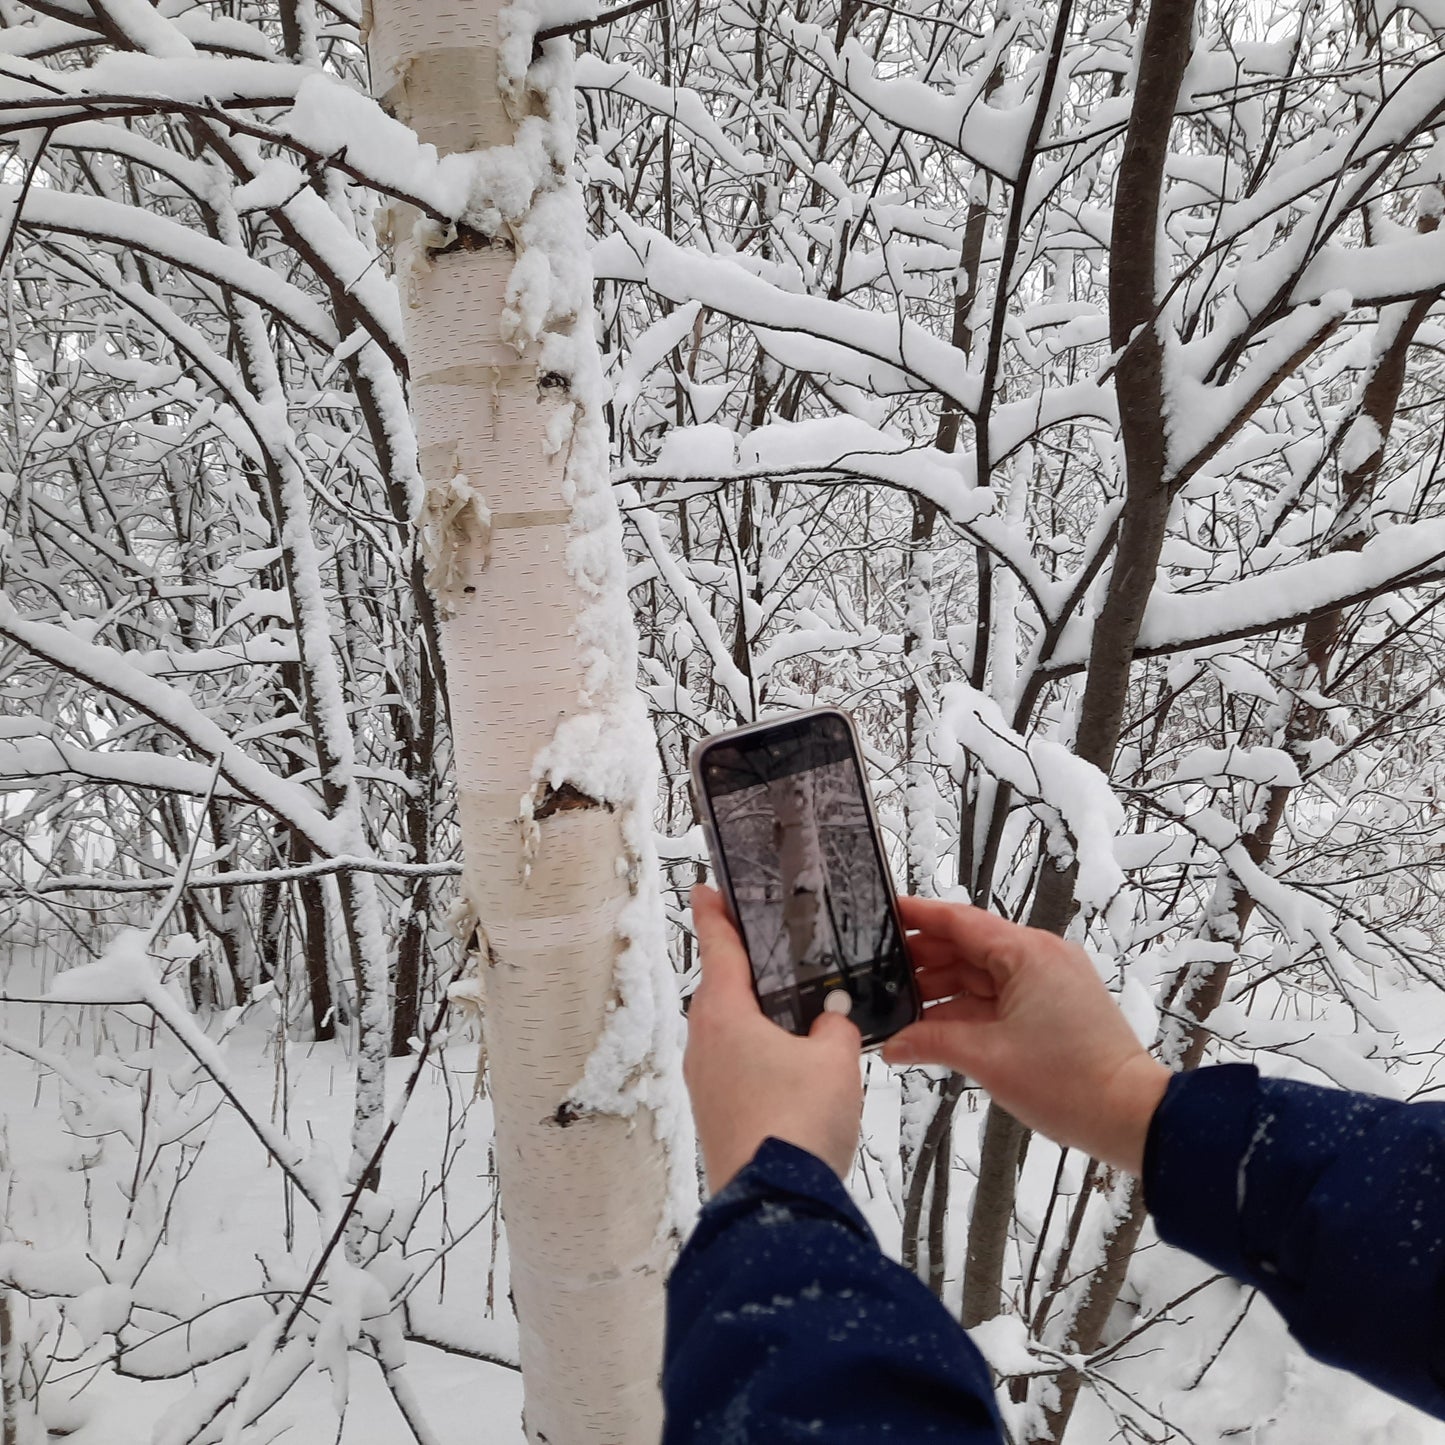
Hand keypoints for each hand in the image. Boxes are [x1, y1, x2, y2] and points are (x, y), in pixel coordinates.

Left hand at [685, 884, 863, 1191]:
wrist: (776, 1205)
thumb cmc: (799, 1120)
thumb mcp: (835, 1059)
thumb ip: (836, 1025)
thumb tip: (832, 1018)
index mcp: (724, 1014)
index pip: (719, 947)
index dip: (714, 914)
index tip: (706, 889)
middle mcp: (704, 1042)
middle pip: (722, 990)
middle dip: (745, 968)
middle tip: (771, 945)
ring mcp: (705, 1082)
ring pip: (730, 1030)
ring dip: (755, 1014)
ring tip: (795, 1005)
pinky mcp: (717, 1114)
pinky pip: (736, 1065)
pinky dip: (759, 1051)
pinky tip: (791, 1060)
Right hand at [881, 897, 1169, 1173]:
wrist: (1130, 1117)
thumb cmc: (1072, 1083)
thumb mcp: (987, 1058)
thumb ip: (931, 1043)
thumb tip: (893, 1043)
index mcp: (1027, 953)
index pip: (959, 921)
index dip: (918, 915)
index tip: (885, 910)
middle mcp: (1041, 957)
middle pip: (969, 946)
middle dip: (924, 960)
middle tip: (879, 972)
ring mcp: (1051, 981)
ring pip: (983, 974)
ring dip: (945, 989)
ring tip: (901, 1004)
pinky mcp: (1056, 1004)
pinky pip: (1001, 995)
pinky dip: (969, 1007)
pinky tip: (937, 1024)